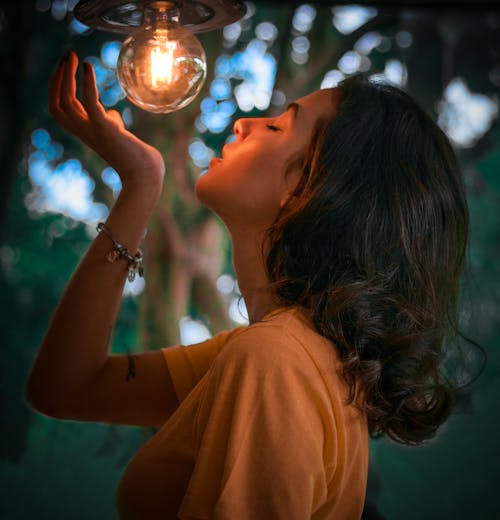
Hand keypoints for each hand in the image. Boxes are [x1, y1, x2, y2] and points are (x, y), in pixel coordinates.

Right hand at [49, 51, 164, 193]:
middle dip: (58, 78)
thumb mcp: (118, 134)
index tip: (65, 68)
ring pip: (66, 103)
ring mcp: (93, 132)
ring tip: (74, 57)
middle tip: (68, 55)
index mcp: (86, 134)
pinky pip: (89, 103)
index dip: (57, 89)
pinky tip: (88, 66)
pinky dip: (87, 84)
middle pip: (58, 104)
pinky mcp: (106, 129)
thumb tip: (110, 113)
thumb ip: (110, 122)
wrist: (146, 176)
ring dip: (67, 77)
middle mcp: (84, 133)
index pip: (60, 110)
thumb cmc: (137, 158)